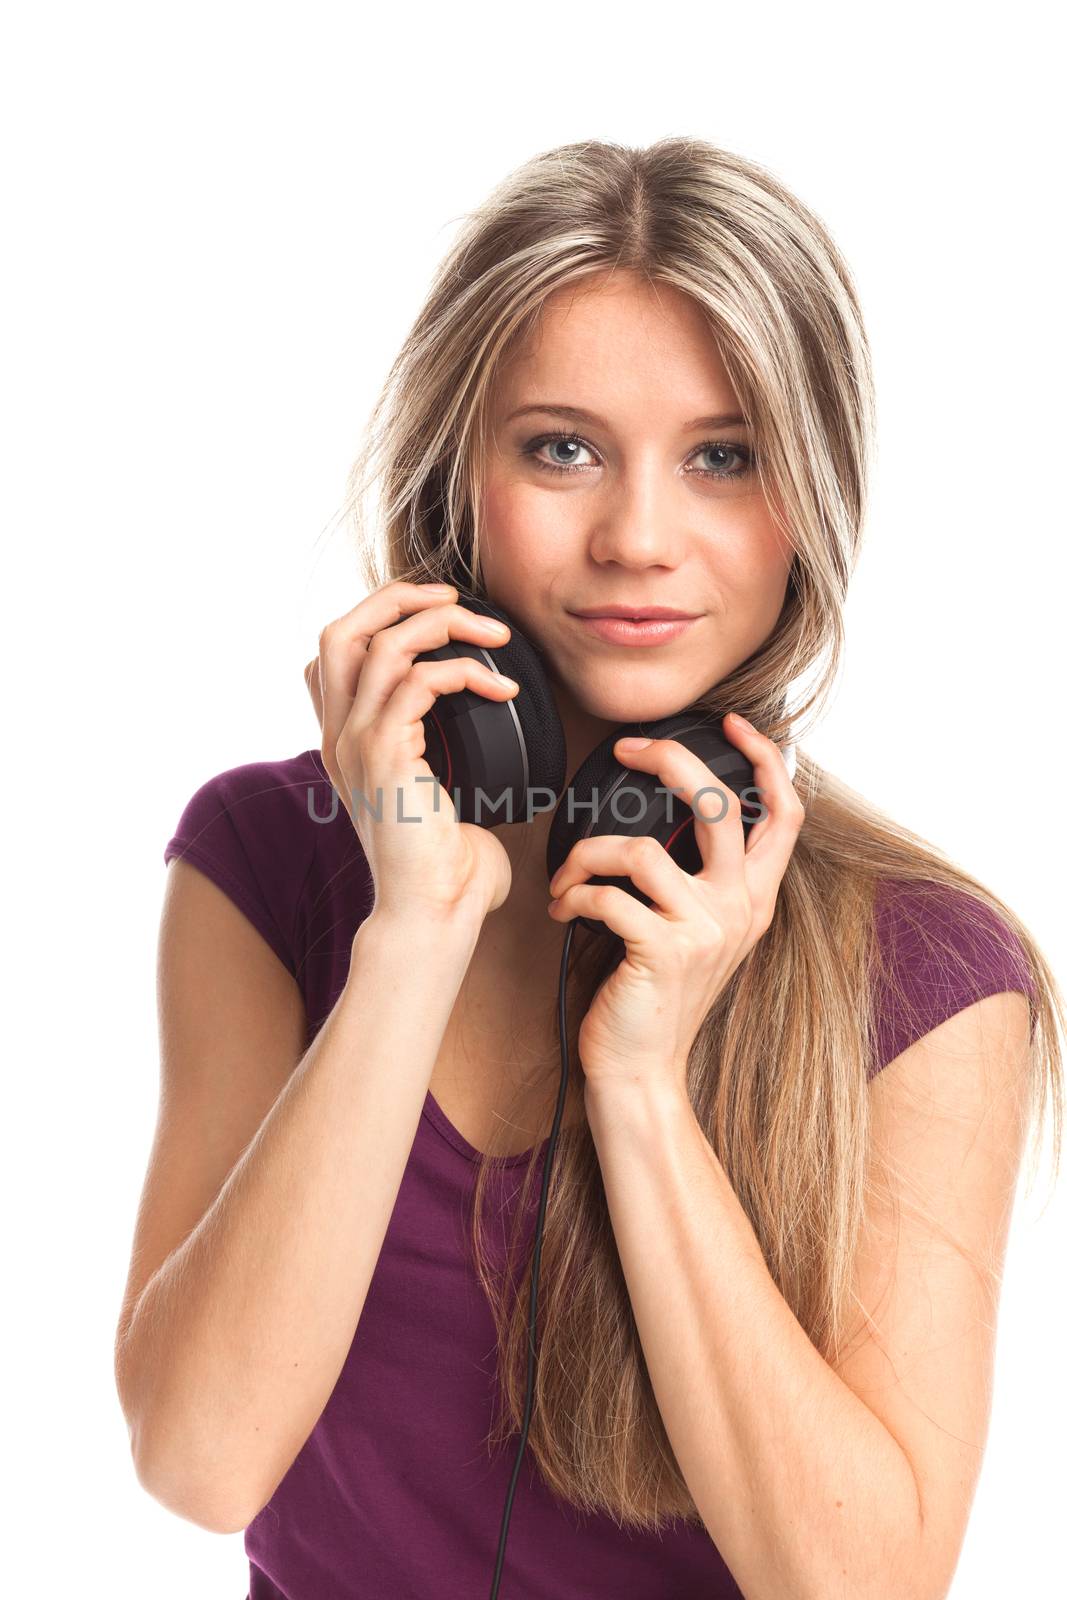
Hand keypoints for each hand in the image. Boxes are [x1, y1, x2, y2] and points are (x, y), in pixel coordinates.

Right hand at [304, 580, 518, 924]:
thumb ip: (444, 755)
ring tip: (496, 637)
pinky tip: (502, 690)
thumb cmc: (445, 867)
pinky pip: (417, 681)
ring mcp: (357, 745)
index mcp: (347, 742)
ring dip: (446, 625)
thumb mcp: (438, 795)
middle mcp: (340, 737)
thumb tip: (491, 729)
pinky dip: (465, 672)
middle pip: (341, 629)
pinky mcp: (385, 756)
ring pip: (382, 642)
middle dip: (398, 598)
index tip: (435, 616)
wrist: (432, 915)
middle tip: (454, 599)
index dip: (378, 616)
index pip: (334, 651)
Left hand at [546, 714, 804, 1095]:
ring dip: (587, 854)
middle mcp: (739, 909)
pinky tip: (564, 909)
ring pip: (641, 849)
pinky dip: (574, 895)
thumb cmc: (654, 995)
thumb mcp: (696, 931)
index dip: (765, 759)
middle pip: (718, 803)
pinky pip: (608, 895)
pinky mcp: (662, 951)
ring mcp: (704, 930)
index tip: (732, 723)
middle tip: (628, 749)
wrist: (641, 1070)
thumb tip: (668, 812)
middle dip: (670, 759)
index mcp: (754, 898)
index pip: (784, 814)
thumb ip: (699, 878)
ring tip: (565, 876)